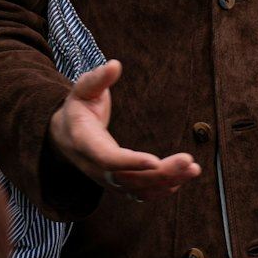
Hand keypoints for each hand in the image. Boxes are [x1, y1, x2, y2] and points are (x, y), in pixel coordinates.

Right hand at [49, 60, 200, 201]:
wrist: (64, 135)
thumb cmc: (77, 107)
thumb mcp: (82, 89)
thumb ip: (97, 78)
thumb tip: (115, 64)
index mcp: (85, 142)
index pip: (107, 158)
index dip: (131, 162)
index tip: (155, 161)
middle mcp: (95, 167)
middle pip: (129, 178)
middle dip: (161, 173)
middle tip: (189, 162)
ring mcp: (106, 179)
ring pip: (138, 189)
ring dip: (167, 182)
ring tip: (193, 169)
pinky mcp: (117, 183)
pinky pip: (139, 192)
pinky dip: (160, 189)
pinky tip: (181, 180)